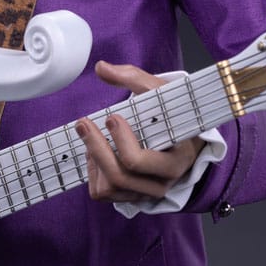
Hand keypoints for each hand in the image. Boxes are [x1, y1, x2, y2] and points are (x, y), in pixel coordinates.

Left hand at [75, 61, 205, 202]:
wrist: (182, 140)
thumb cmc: (172, 114)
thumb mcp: (161, 93)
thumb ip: (133, 78)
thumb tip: (101, 68)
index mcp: (176, 158)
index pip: (139, 161)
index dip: (120, 141)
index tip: (111, 117)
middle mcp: (162, 182)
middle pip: (119, 176)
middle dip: (96, 148)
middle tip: (83, 124)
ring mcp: (146, 193)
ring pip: (109, 187)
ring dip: (94, 160)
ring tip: (91, 137)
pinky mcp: (131, 197)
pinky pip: (103, 193)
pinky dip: (94, 173)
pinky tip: (96, 153)